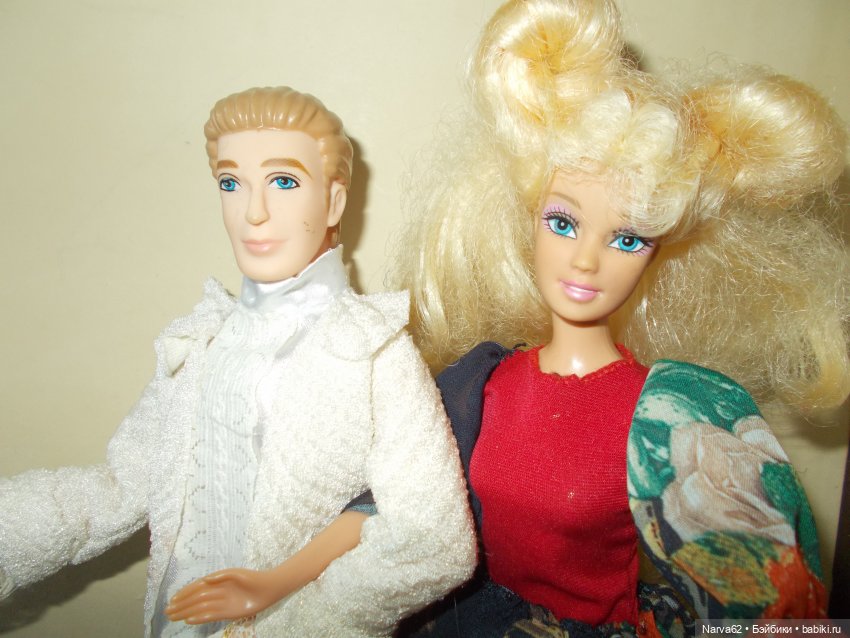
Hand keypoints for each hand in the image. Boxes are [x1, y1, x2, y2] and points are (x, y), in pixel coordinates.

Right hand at [165, 568, 279, 623]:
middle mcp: (216, 593)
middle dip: (181, 605)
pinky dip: (199, 618)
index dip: (184, 593)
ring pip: (199, 608)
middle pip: (195, 600)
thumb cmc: (252, 578)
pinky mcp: (227, 613)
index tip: (172, 599)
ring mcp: (221, 603)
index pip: (196, 588)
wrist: (267, 589)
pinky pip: (210, 616)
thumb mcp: (236, 573)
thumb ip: (220, 576)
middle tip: (167, 611)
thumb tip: (205, 579)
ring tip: (173, 617)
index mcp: (216, 582)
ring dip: (186, 612)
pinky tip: (189, 621)